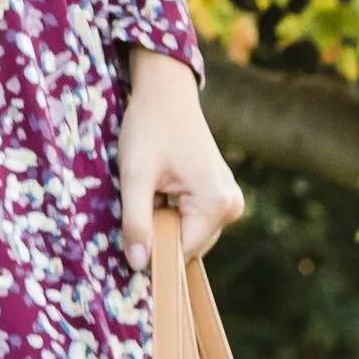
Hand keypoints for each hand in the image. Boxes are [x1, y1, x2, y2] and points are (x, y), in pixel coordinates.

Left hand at [118, 45, 243, 271]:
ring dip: (163, 223)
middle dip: (158, 234)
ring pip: (188, 234)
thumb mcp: (135, 175)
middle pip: (187, 246)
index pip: (181, 254)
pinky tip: (159, 190)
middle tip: (139, 202)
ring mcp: (230, 200)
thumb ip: (136, 221)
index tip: (127, 239)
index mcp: (216, 203)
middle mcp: (231, 205)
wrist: (166, 92)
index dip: (151, 252)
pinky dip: (171, 213)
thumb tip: (139, 265)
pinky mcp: (221, 195)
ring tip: (150, 192)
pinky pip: (192, 221)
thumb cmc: (149, 127)